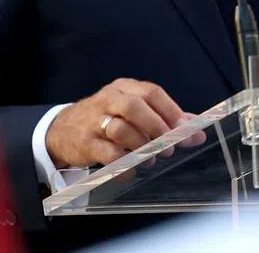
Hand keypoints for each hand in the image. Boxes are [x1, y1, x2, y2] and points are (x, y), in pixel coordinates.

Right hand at [46, 78, 188, 168]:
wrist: (63, 130)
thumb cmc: (105, 119)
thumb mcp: (131, 110)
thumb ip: (164, 117)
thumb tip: (196, 128)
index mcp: (123, 87)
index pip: (151, 92)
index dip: (172, 111)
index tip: (187, 130)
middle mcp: (108, 99)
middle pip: (135, 106)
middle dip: (157, 128)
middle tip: (170, 147)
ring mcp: (95, 121)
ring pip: (122, 129)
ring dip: (142, 147)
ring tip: (151, 159)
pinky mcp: (86, 143)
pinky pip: (110, 155)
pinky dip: (126, 166)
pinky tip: (132, 170)